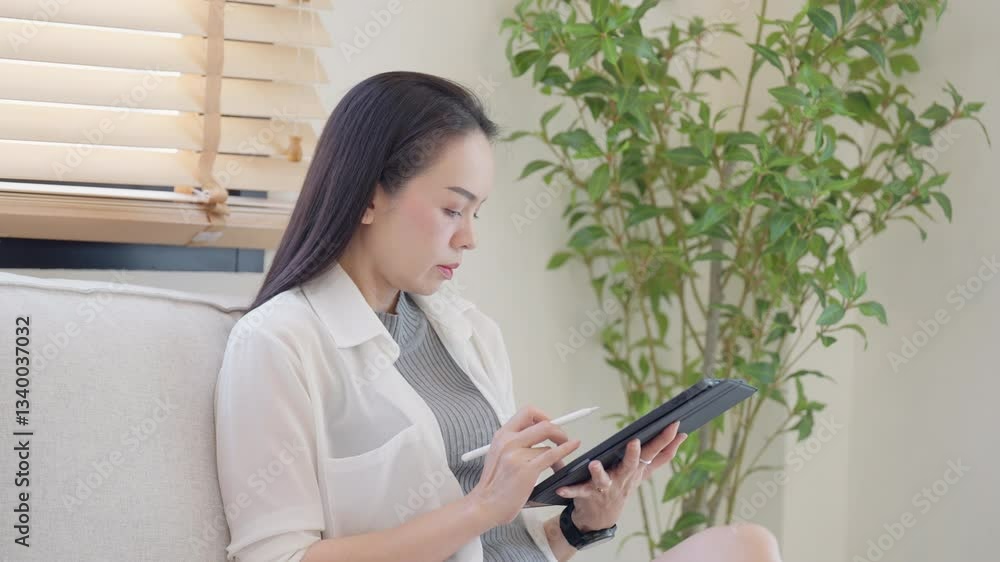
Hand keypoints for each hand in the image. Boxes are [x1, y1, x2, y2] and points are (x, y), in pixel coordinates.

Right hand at [470, 405, 581, 525]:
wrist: (484, 505)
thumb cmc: (493, 484)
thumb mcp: (498, 454)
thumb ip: (515, 442)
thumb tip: (537, 433)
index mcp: (502, 435)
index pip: (527, 412)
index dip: (543, 416)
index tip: (550, 425)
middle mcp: (508, 441)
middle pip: (543, 424)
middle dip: (558, 429)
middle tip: (562, 438)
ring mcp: (517, 455)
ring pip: (548, 444)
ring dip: (560, 451)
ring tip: (559, 464)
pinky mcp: (527, 469)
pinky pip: (552, 454)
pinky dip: (566, 449)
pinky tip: (573, 446)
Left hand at [554, 421, 687, 531]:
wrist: (599, 518)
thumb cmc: (621, 487)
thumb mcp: (643, 471)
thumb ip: (663, 455)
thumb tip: (682, 435)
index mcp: (634, 470)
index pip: (653, 453)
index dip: (665, 439)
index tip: (674, 424)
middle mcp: (622, 479)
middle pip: (630, 466)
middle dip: (633, 456)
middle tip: (635, 443)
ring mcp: (605, 488)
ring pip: (603, 480)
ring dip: (599, 473)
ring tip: (594, 464)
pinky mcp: (587, 495)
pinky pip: (578, 492)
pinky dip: (570, 490)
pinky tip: (562, 488)